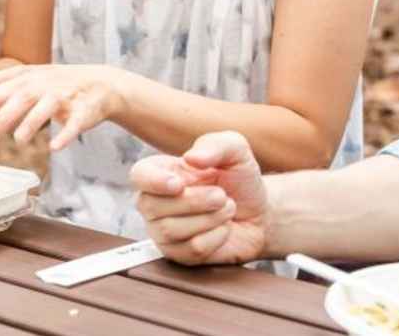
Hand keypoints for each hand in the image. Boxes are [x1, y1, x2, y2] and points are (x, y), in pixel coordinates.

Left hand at [0, 63, 124, 150]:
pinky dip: (66, 134)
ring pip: (45, 108)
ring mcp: (63, 97)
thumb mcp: (28, 77)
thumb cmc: (58, 84)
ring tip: (18, 140)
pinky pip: (75, 122)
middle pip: (17, 99)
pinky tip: (56, 147)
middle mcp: (41, 85)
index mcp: (24, 79)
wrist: (100, 84)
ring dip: (31, 123)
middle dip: (0, 118)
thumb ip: (0, 83)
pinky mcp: (84, 110)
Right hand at [132, 131, 270, 265]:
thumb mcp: (235, 151)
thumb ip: (216, 145)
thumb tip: (191, 157)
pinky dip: (216, 237)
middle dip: (194, 201)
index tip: (178, 184)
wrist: (259, 213)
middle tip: (222, 195)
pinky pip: (191, 249)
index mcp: (161, 171)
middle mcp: (155, 202)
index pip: (139, 175)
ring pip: (171, 230)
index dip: (153, 181)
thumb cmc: (240, 179)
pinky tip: (224, 228)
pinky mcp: (179, 254)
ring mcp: (163, 231)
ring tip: (226, 208)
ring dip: (209, 218)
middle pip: (153, 206)